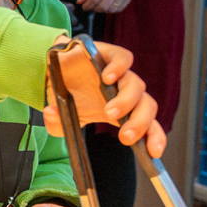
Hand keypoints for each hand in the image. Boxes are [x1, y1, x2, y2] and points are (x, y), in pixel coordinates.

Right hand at [43, 40, 167, 158]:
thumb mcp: (60, 117)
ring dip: (126, 101)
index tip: (153, 153)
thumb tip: (52, 113)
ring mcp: (119, 74)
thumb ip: (56, 123)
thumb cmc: (66, 94)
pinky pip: (123, 58)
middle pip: (146, 106)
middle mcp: (125, 92)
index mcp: (122, 111)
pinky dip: (119, 67)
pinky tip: (107, 78)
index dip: (154, 137)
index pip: (148, 124)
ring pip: (136, 86)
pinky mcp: (110, 54)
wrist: (55, 66)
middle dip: (139, 123)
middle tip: (125, 136)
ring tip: (109, 112)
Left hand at [76, 0, 135, 13]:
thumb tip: (80, 1)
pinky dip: (111, 10)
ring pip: (110, 9)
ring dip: (103, 10)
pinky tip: (108, 5)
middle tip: (92, 6)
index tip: (85, 7)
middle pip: (102, 6)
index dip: (87, 6)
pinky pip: (118, 9)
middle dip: (94, 9)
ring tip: (100, 5)